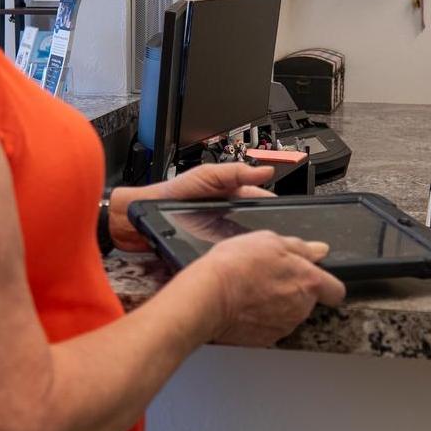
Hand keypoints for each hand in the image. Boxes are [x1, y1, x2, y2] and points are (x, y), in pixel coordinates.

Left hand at [106, 162, 275, 252]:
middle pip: (255, 221)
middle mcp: (227, 213)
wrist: (143, 215)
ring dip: (250, 244)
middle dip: (265, 228)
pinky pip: (228, 254)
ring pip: (243, 239)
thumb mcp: (205, 176)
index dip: (273, 204)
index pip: (260, 198)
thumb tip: (265, 170)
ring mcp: (218, 233)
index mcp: (230, 193)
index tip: (287, 212)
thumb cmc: (170, 193)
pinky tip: (240, 260)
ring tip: (261, 249)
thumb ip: (235, 172)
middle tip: (276, 235)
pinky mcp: (208, 249)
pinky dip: (235, 256)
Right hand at [193, 230, 345, 345]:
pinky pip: (269, 326)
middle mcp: (301, 308)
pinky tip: (244, 305)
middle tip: (269, 276)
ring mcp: (283, 326)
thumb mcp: (270, 241)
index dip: (327, 284)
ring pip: (288, 314)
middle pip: (308, 301)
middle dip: (294, 290)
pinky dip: (260, 318)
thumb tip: (320, 250)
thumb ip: (301, 247)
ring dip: (276, 304)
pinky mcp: (264, 340)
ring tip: (252, 289)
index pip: (336, 291)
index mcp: (308, 282)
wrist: (208, 296)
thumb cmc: (236, 267)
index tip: (316, 279)